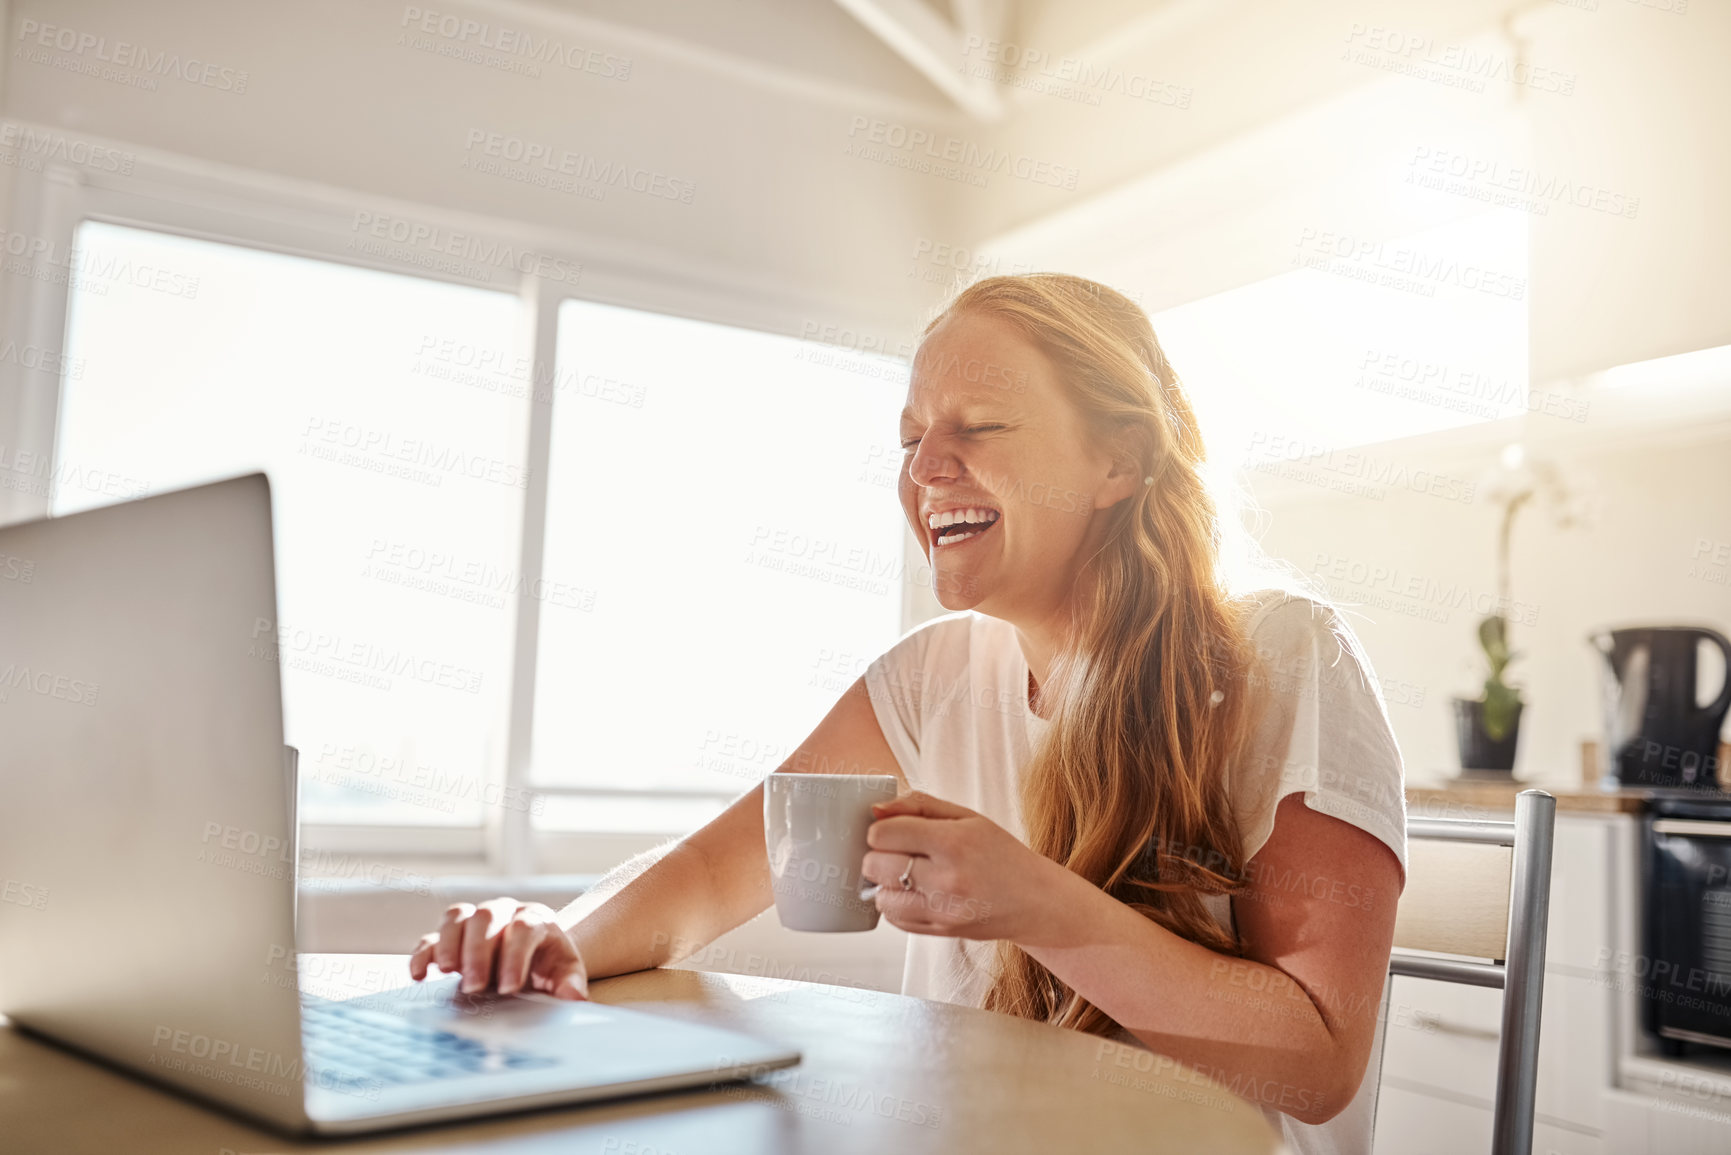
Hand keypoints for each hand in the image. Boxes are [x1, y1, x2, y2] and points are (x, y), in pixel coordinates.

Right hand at [408, 897, 588, 999]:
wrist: (535, 957)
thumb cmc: (550, 966)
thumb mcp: (566, 975)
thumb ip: (570, 984)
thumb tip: (574, 998)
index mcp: (536, 919)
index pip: (523, 928)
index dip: (515, 957)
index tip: (509, 989)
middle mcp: (504, 911)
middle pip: (487, 917)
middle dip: (479, 952)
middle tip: (475, 986)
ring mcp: (475, 920)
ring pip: (457, 917)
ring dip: (450, 944)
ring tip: (449, 973)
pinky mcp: (452, 935)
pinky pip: (432, 935)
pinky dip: (423, 953)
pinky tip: (420, 975)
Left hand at [860, 792, 1062, 941]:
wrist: (1034, 900)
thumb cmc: (1001, 854)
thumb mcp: (966, 816)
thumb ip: (918, 805)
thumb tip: (877, 810)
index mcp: (953, 842)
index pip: (884, 834)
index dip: (880, 829)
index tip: (892, 830)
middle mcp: (946, 879)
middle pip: (875, 866)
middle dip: (878, 855)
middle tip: (898, 852)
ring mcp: (943, 910)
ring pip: (880, 897)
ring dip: (885, 884)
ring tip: (907, 874)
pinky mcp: (940, 931)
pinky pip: (895, 921)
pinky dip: (896, 905)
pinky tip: (915, 893)